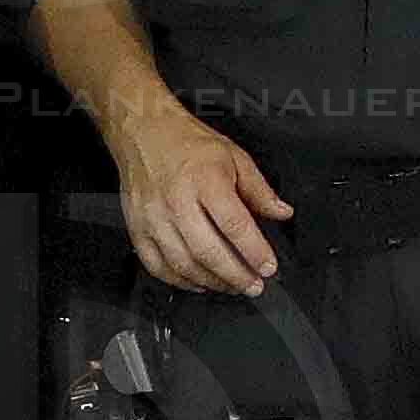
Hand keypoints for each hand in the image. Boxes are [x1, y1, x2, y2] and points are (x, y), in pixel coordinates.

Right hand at [106, 99, 288, 293]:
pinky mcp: (137, 229)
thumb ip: (259, 190)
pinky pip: (157, 265)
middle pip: (209, 251)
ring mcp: (153, 218)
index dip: (255, 251)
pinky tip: (199, 283)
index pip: (235, 225)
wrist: (144, 133)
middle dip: (236, 275)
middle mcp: (177, 201)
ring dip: (212, 281)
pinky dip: (179, 281)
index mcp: (205, 180)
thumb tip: (282, 213)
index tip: (268, 267)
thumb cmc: (188, 143)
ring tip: (232, 286)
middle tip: (254, 286)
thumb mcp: (234, 157)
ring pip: (183, 264)